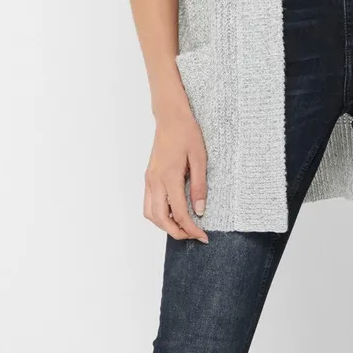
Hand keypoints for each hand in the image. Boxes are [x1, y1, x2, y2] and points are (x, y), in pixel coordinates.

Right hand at [144, 110, 209, 241]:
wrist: (170, 117)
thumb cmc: (187, 133)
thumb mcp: (199, 158)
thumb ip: (199, 186)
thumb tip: (200, 211)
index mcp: (169, 176)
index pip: (180, 212)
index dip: (191, 228)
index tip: (203, 236)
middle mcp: (155, 181)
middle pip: (160, 219)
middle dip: (176, 232)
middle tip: (193, 235)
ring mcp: (149, 179)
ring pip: (150, 213)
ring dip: (164, 225)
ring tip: (182, 226)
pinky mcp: (148, 176)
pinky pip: (149, 203)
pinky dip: (158, 214)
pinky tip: (172, 212)